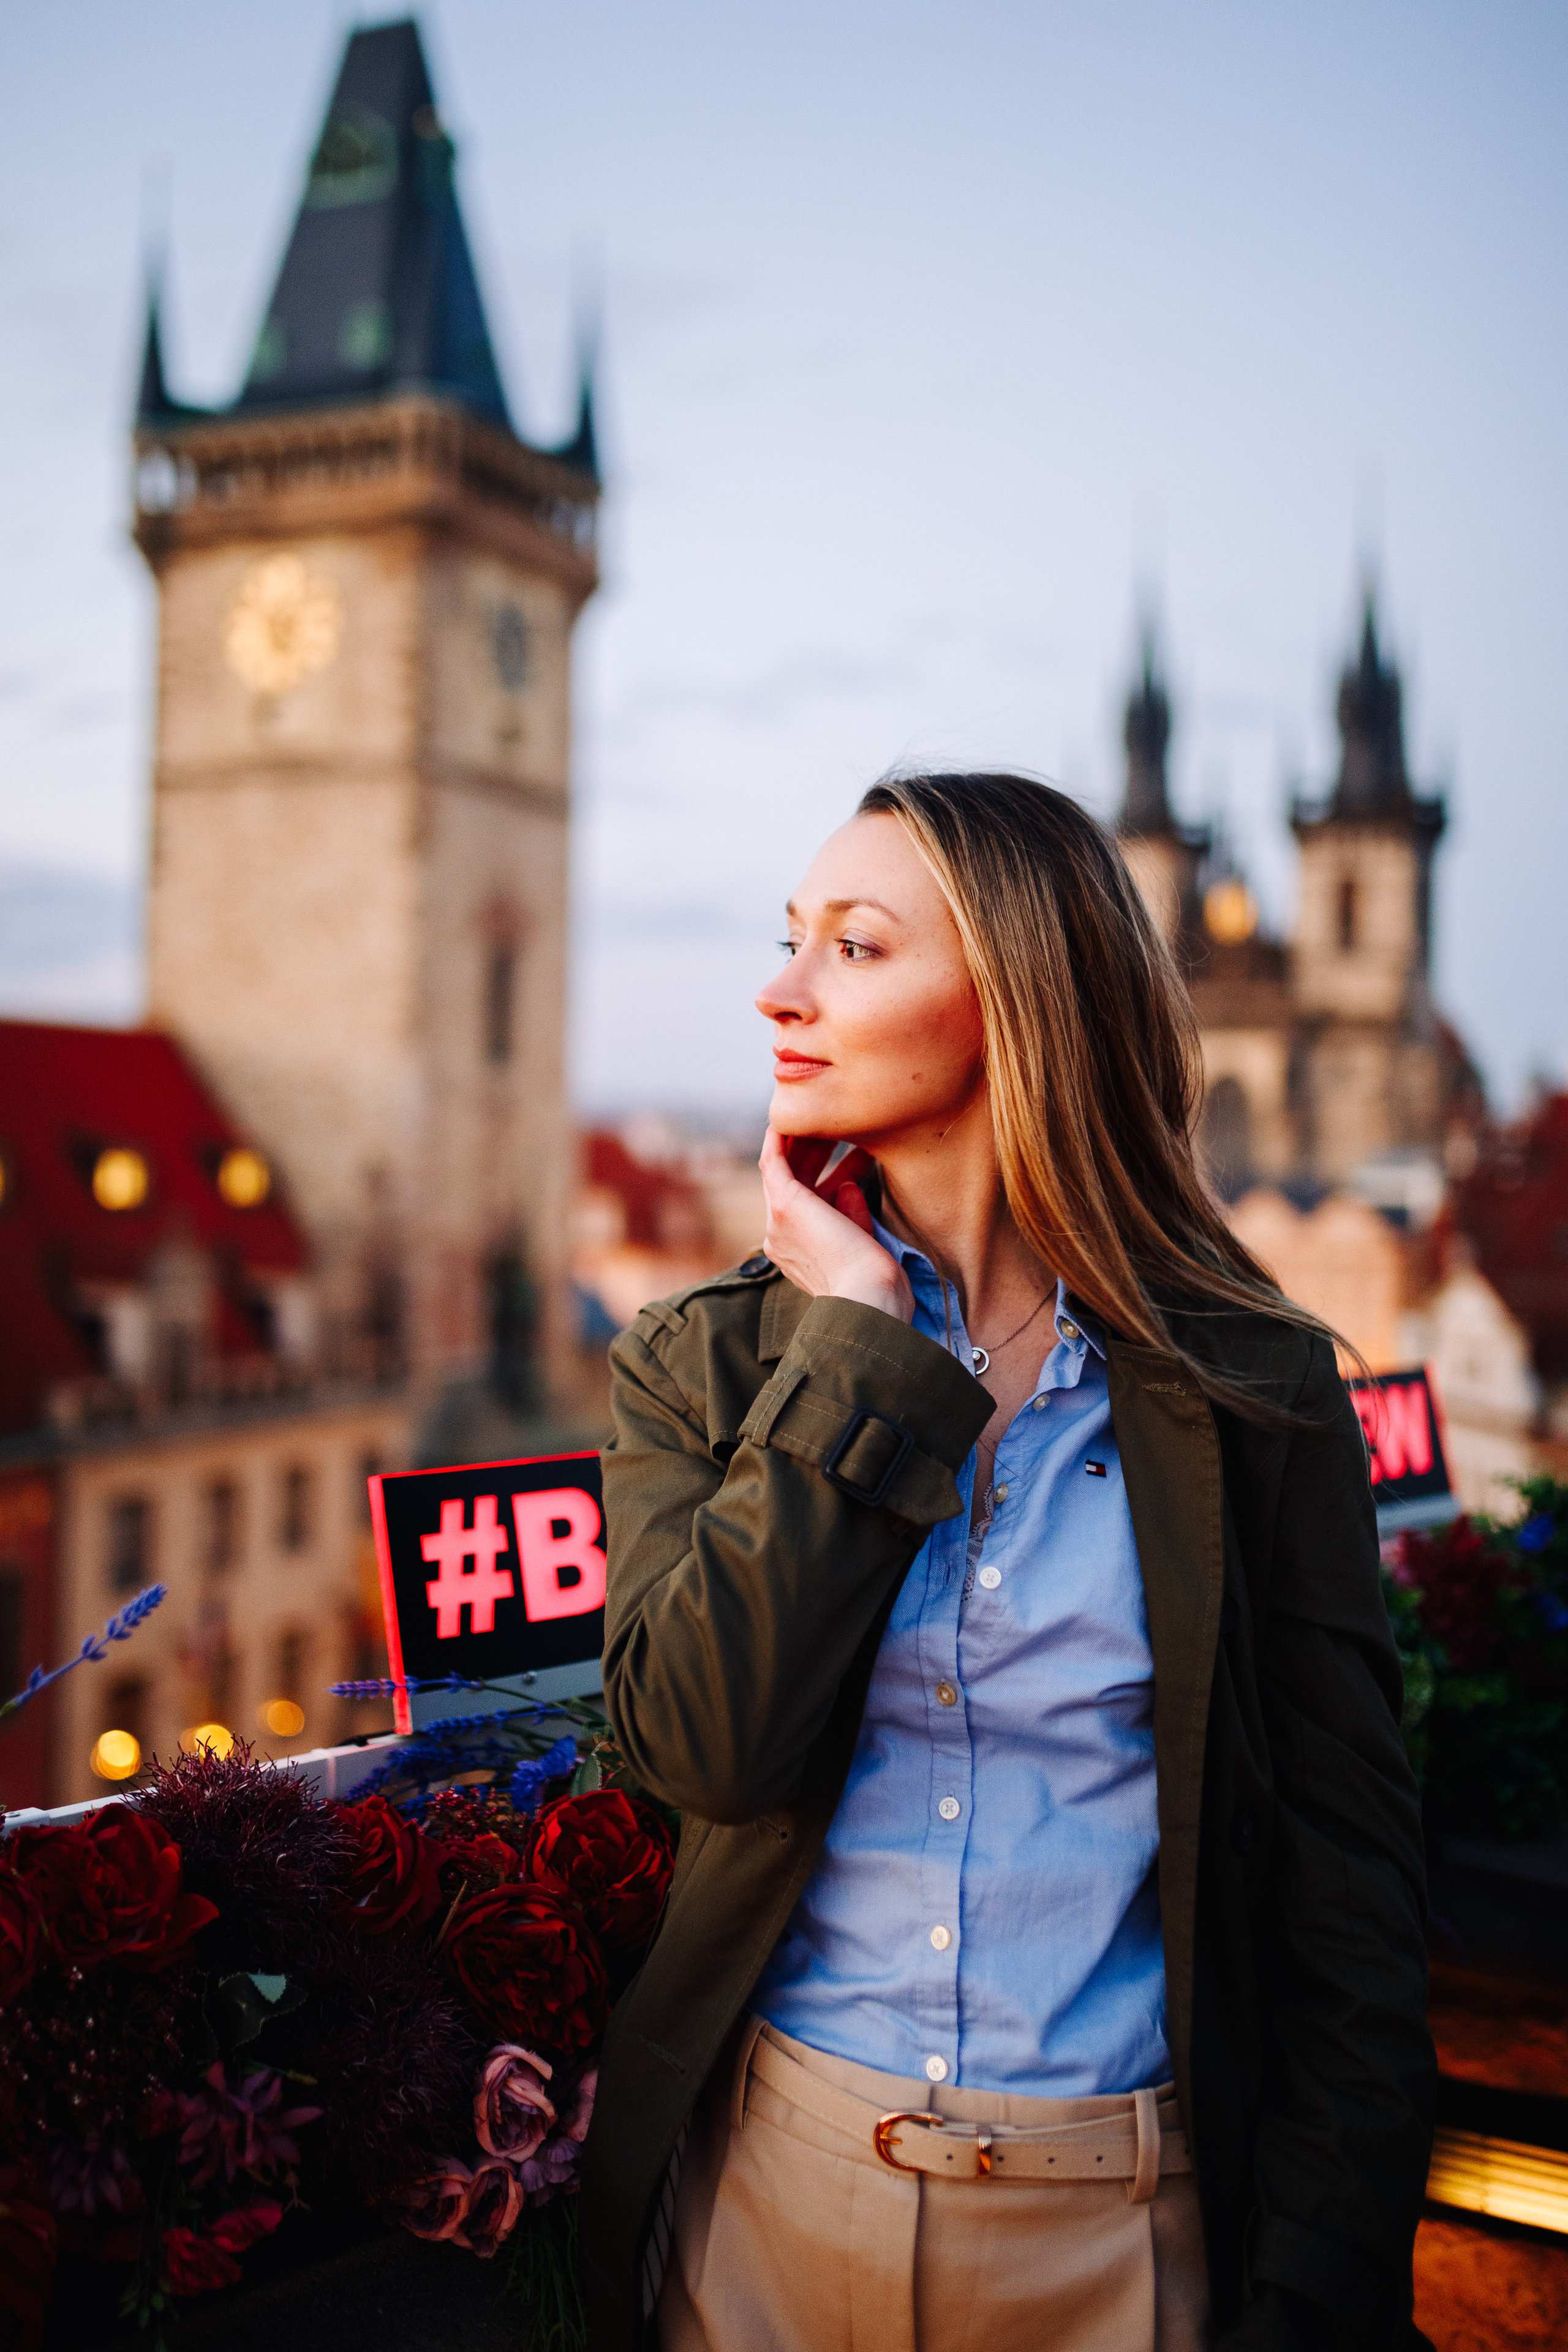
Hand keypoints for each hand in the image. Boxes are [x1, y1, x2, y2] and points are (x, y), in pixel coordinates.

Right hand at [758, 1128, 914, 1322]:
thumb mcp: (866, 1244)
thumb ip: (855, 1215)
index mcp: (802, 1255)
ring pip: (784, 1168)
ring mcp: (778, 1222)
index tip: (853, 1158)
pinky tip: (789, 1115)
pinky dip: (779, 1136)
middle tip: (840, 1130)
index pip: (813, 1207)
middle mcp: (782, 1239)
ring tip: (825, 1117)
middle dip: (816, 1154)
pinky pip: (773, 1159)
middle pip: (794, 1183)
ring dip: (801, 1140)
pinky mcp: (784, 1205)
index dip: (831, 1179)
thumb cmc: (878, 1284)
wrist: (870, 1298)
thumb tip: (851, 1187)